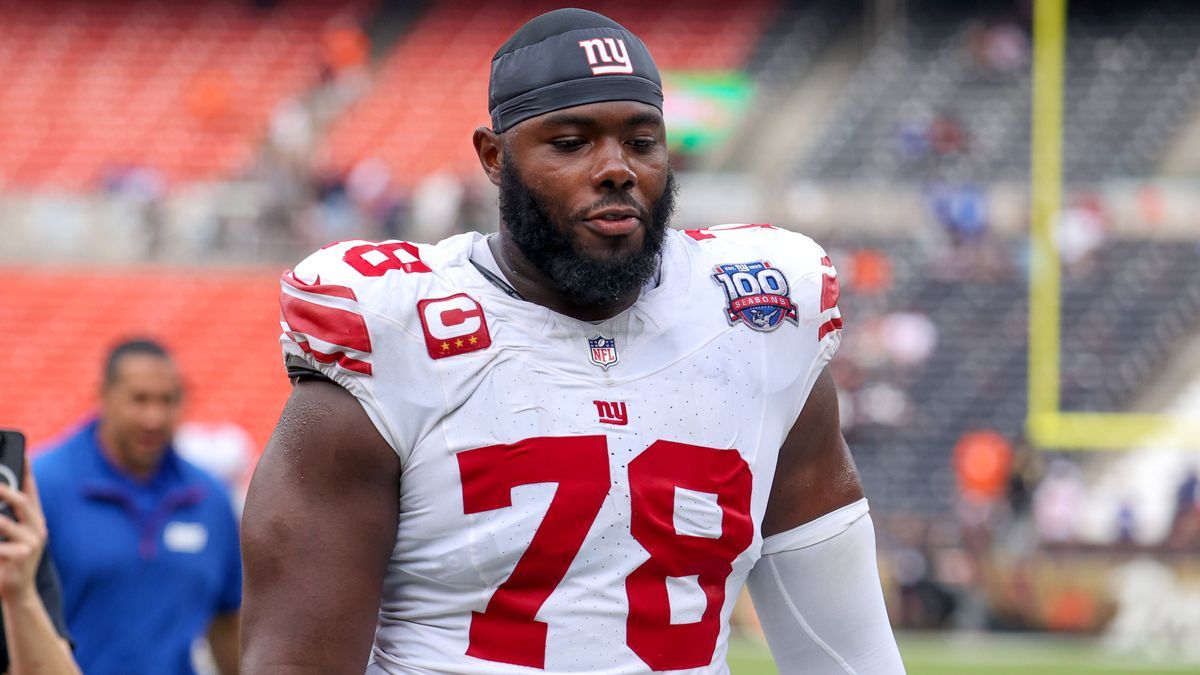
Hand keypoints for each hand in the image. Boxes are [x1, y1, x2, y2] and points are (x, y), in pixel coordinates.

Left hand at [0, 460, 47, 601]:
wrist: (17, 593)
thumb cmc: (8, 563)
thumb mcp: (10, 539)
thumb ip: (7, 520)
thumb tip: (0, 495)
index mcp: (36, 522)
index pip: (32, 493)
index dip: (28, 473)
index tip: (24, 455)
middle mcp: (37, 530)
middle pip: (22, 502)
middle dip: (4, 490)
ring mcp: (31, 543)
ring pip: (4, 523)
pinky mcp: (21, 557)